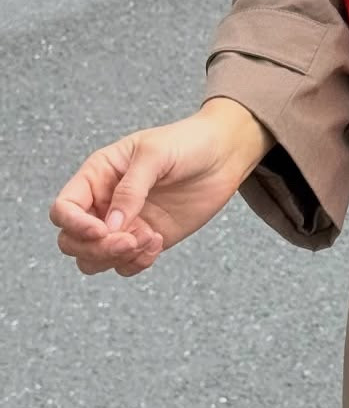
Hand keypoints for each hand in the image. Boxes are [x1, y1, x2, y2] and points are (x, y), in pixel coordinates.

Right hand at [50, 99, 270, 278]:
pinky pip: (126, 265)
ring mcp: (125, 224)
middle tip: (129, 240)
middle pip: (71, 242)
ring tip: (149, 239)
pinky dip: (136, 263)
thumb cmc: (187, 142)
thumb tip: (111, 226)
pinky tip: (158, 243)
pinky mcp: (146, 238)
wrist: (225, 153)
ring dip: (115, 259)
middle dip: (95, 248)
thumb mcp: (155, 154)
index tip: (102, 229)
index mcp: (98, 176)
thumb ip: (131, 189)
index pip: (64, 209)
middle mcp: (105, 203)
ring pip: (94, 259)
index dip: (73, 225)